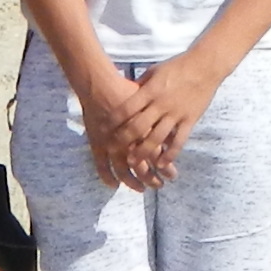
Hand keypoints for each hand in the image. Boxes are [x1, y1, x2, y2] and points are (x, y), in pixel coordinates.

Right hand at [77, 61, 174, 189]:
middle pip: (144, 165)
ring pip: (124, 170)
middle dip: (152, 178)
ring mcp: (112, 142)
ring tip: (140, 189)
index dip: (166, 166)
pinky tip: (113, 186)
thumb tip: (172, 121)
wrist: (98, 81)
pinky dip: (107, 177)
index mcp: (146, 126)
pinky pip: (102, 165)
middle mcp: (130, 138)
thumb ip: (159, 115)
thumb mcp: (149, 102)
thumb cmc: (125, 86)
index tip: (172, 174)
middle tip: (159, 185)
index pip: (159, 152)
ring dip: (133, 182)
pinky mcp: (97, 143)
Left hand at [105, 54, 225, 186]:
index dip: (113, 121)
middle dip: (123, 140)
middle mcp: (161, 104)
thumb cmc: (177, 66)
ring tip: (133, 162)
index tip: (103, 130)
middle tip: (112, 151)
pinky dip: (170, 154)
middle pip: (138, 126)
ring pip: (157, 137)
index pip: (127, 109)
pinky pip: (179, 140)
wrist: (205, 65)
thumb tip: (125, 95)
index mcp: (150, 91)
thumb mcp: (154, 72)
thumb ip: (141, 86)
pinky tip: (162, 164)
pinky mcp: (190, 120)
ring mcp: (176, 113)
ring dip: (143, 152)